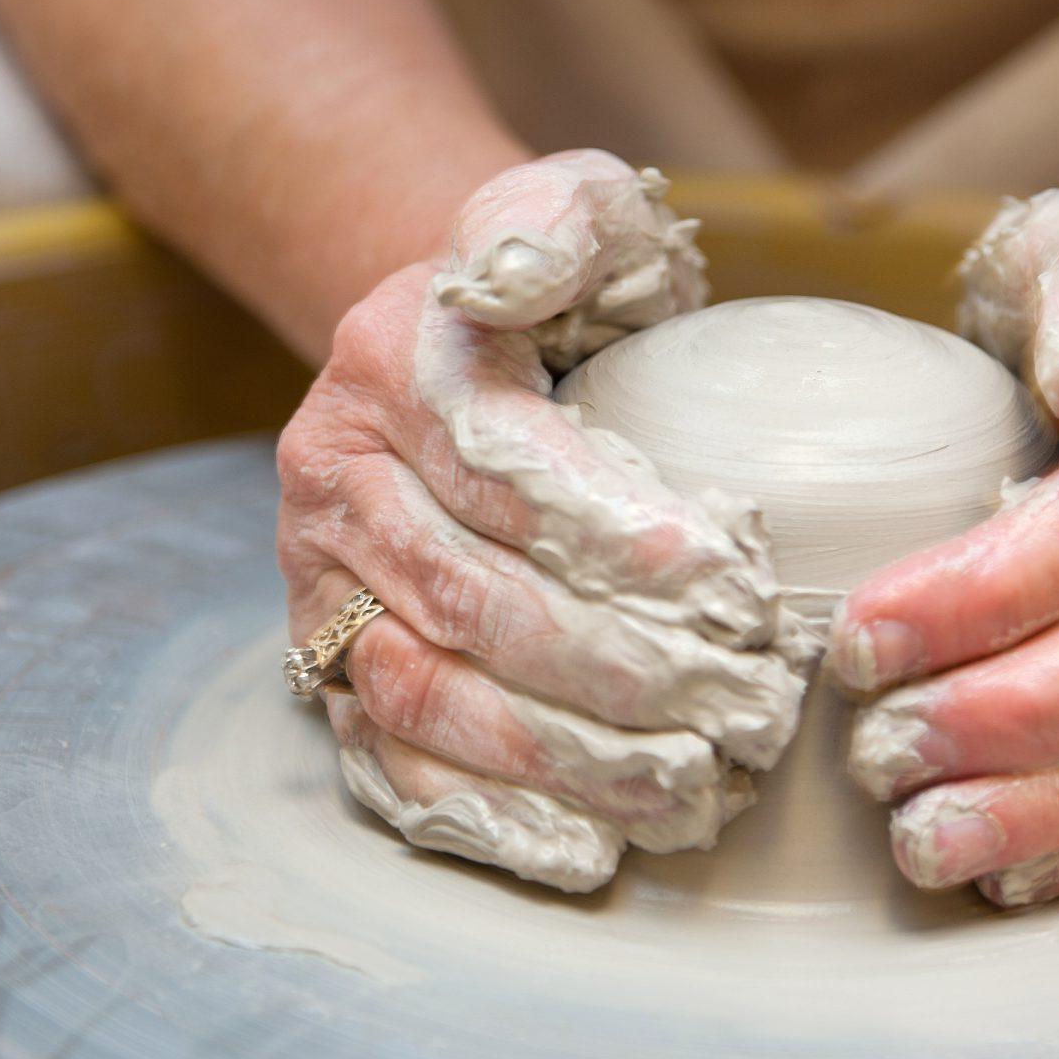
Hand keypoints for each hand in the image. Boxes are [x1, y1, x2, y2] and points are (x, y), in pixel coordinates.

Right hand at [275, 151, 810, 892]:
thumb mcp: (565, 207)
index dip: (614, 533)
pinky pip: (388, 761)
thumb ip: (552, 224)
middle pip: (472, 596)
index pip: (506, 464)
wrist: (451, 337)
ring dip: (558, 759)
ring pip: (426, 691)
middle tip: (741, 712)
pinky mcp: (323, 658)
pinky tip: (585, 852)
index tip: (728, 586)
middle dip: (614, 669)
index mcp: (393, 360)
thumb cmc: (554, 281)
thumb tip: (509, 276)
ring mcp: (318, 579)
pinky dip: (484, 817)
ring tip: (684, 791)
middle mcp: (332, 473)